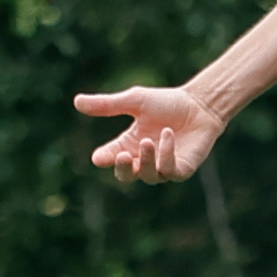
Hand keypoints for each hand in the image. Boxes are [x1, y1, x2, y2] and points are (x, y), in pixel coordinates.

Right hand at [77, 82, 226, 183]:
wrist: (200, 103)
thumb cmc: (167, 102)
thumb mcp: (135, 101)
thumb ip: (107, 105)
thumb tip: (76, 101)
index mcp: (129, 144)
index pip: (110, 156)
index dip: (104, 159)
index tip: (99, 157)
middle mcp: (144, 159)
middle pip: (126, 175)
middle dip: (123, 169)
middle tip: (122, 156)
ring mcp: (163, 167)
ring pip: (147, 175)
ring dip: (146, 160)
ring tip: (148, 141)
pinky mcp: (182, 169)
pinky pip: (169, 171)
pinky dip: (166, 155)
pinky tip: (167, 135)